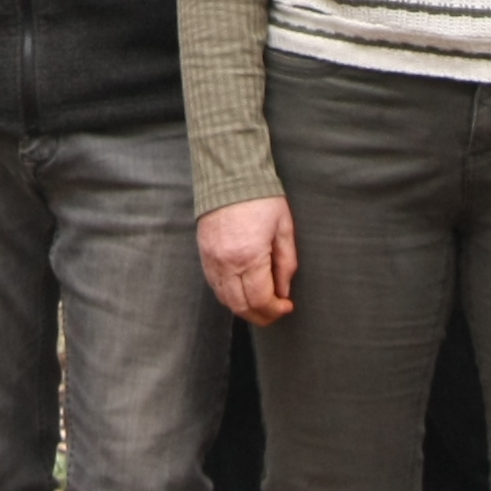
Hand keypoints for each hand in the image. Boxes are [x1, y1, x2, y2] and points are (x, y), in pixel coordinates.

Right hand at [197, 195, 296, 324]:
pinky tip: (242, 291)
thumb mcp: (284, 229)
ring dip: (244, 308)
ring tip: (261, 304)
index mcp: (249, 256)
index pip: (260, 299)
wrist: (230, 174)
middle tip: (275, 312)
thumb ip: (286, 263)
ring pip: (225, 299)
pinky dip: (229, 295)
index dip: (275, 310)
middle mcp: (226, 262)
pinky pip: (214, 285)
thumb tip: (283, 291)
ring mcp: (211, 259)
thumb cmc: (261, 198)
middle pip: (240, 306)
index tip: (286, 306)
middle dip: (260, 316)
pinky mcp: (203, 253)